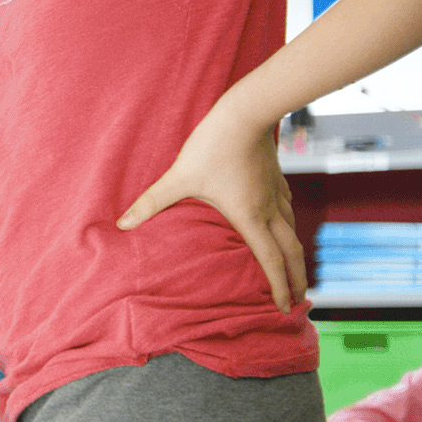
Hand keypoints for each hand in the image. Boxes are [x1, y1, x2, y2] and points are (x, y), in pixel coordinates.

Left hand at [117, 104, 306, 311]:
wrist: (245, 113)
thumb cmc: (211, 146)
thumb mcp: (177, 178)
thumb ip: (150, 202)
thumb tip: (121, 224)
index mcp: (249, 217)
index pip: (270, 261)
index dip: (280, 287)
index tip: (285, 308)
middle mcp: (269, 209)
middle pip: (292, 252)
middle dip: (297, 279)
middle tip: (300, 300)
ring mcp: (276, 193)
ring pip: (292, 230)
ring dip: (295, 253)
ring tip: (294, 268)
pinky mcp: (277, 178)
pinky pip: (287, 209)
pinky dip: (288, 226)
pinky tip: (281, 224)